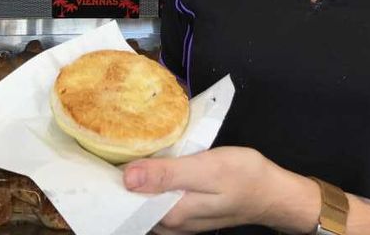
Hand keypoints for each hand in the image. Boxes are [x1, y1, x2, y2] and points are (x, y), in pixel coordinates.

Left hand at [123, 147, 295, 233]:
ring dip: (133, 180)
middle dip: (118, 180)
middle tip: (107, 145)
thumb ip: (167, 174)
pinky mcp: (186, 211)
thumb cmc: (243, 176)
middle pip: (133, 203)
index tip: (97, 155)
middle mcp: (171, 224)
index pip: (128, 202)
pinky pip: (157, 199)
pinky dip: (149, 182)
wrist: (272, 192)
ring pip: (144, 201)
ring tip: (121, 149)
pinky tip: (148, 162)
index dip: (110, 181)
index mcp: (172, 214)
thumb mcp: (206, 168)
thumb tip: (127, 177)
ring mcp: (179, 220)